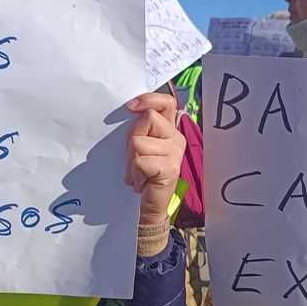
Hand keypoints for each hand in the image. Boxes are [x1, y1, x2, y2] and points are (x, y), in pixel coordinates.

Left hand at [125, 92, 184, 224]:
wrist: (150, 206)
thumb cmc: (142, 175)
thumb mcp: (139, 147)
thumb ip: (140, 129)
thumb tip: (129, 110)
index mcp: (169, 130)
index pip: (166, 102)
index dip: (148, 99)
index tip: (130, 107)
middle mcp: (176, 138)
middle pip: (146, 119)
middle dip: (131, 138)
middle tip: (134, 159)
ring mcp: (175, 153)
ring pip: (139, 141)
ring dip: (131, 160)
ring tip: (138, 173)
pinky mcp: (170, 168)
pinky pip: (141, 161)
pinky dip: (135, 174)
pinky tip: (141, 182)